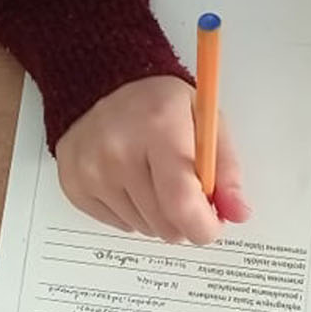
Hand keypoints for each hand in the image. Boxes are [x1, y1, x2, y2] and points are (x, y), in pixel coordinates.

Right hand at [55, 77, 251, 244]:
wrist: (104, 83)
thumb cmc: (160, 103)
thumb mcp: (205, 121)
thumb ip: (226, 169)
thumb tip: (238, 213)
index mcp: (159, 127)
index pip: (182, 202)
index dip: (203, 227)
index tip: (212, 225)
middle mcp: (118, 149)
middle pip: (163, 223)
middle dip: (184, 220)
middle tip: (185, 192)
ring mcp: (90, 168)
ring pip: (142, 228)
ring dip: (157, 215)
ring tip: (154, 179)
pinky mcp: (72, 182)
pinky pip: (116, 224)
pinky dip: (130, 212)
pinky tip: (130, 181)